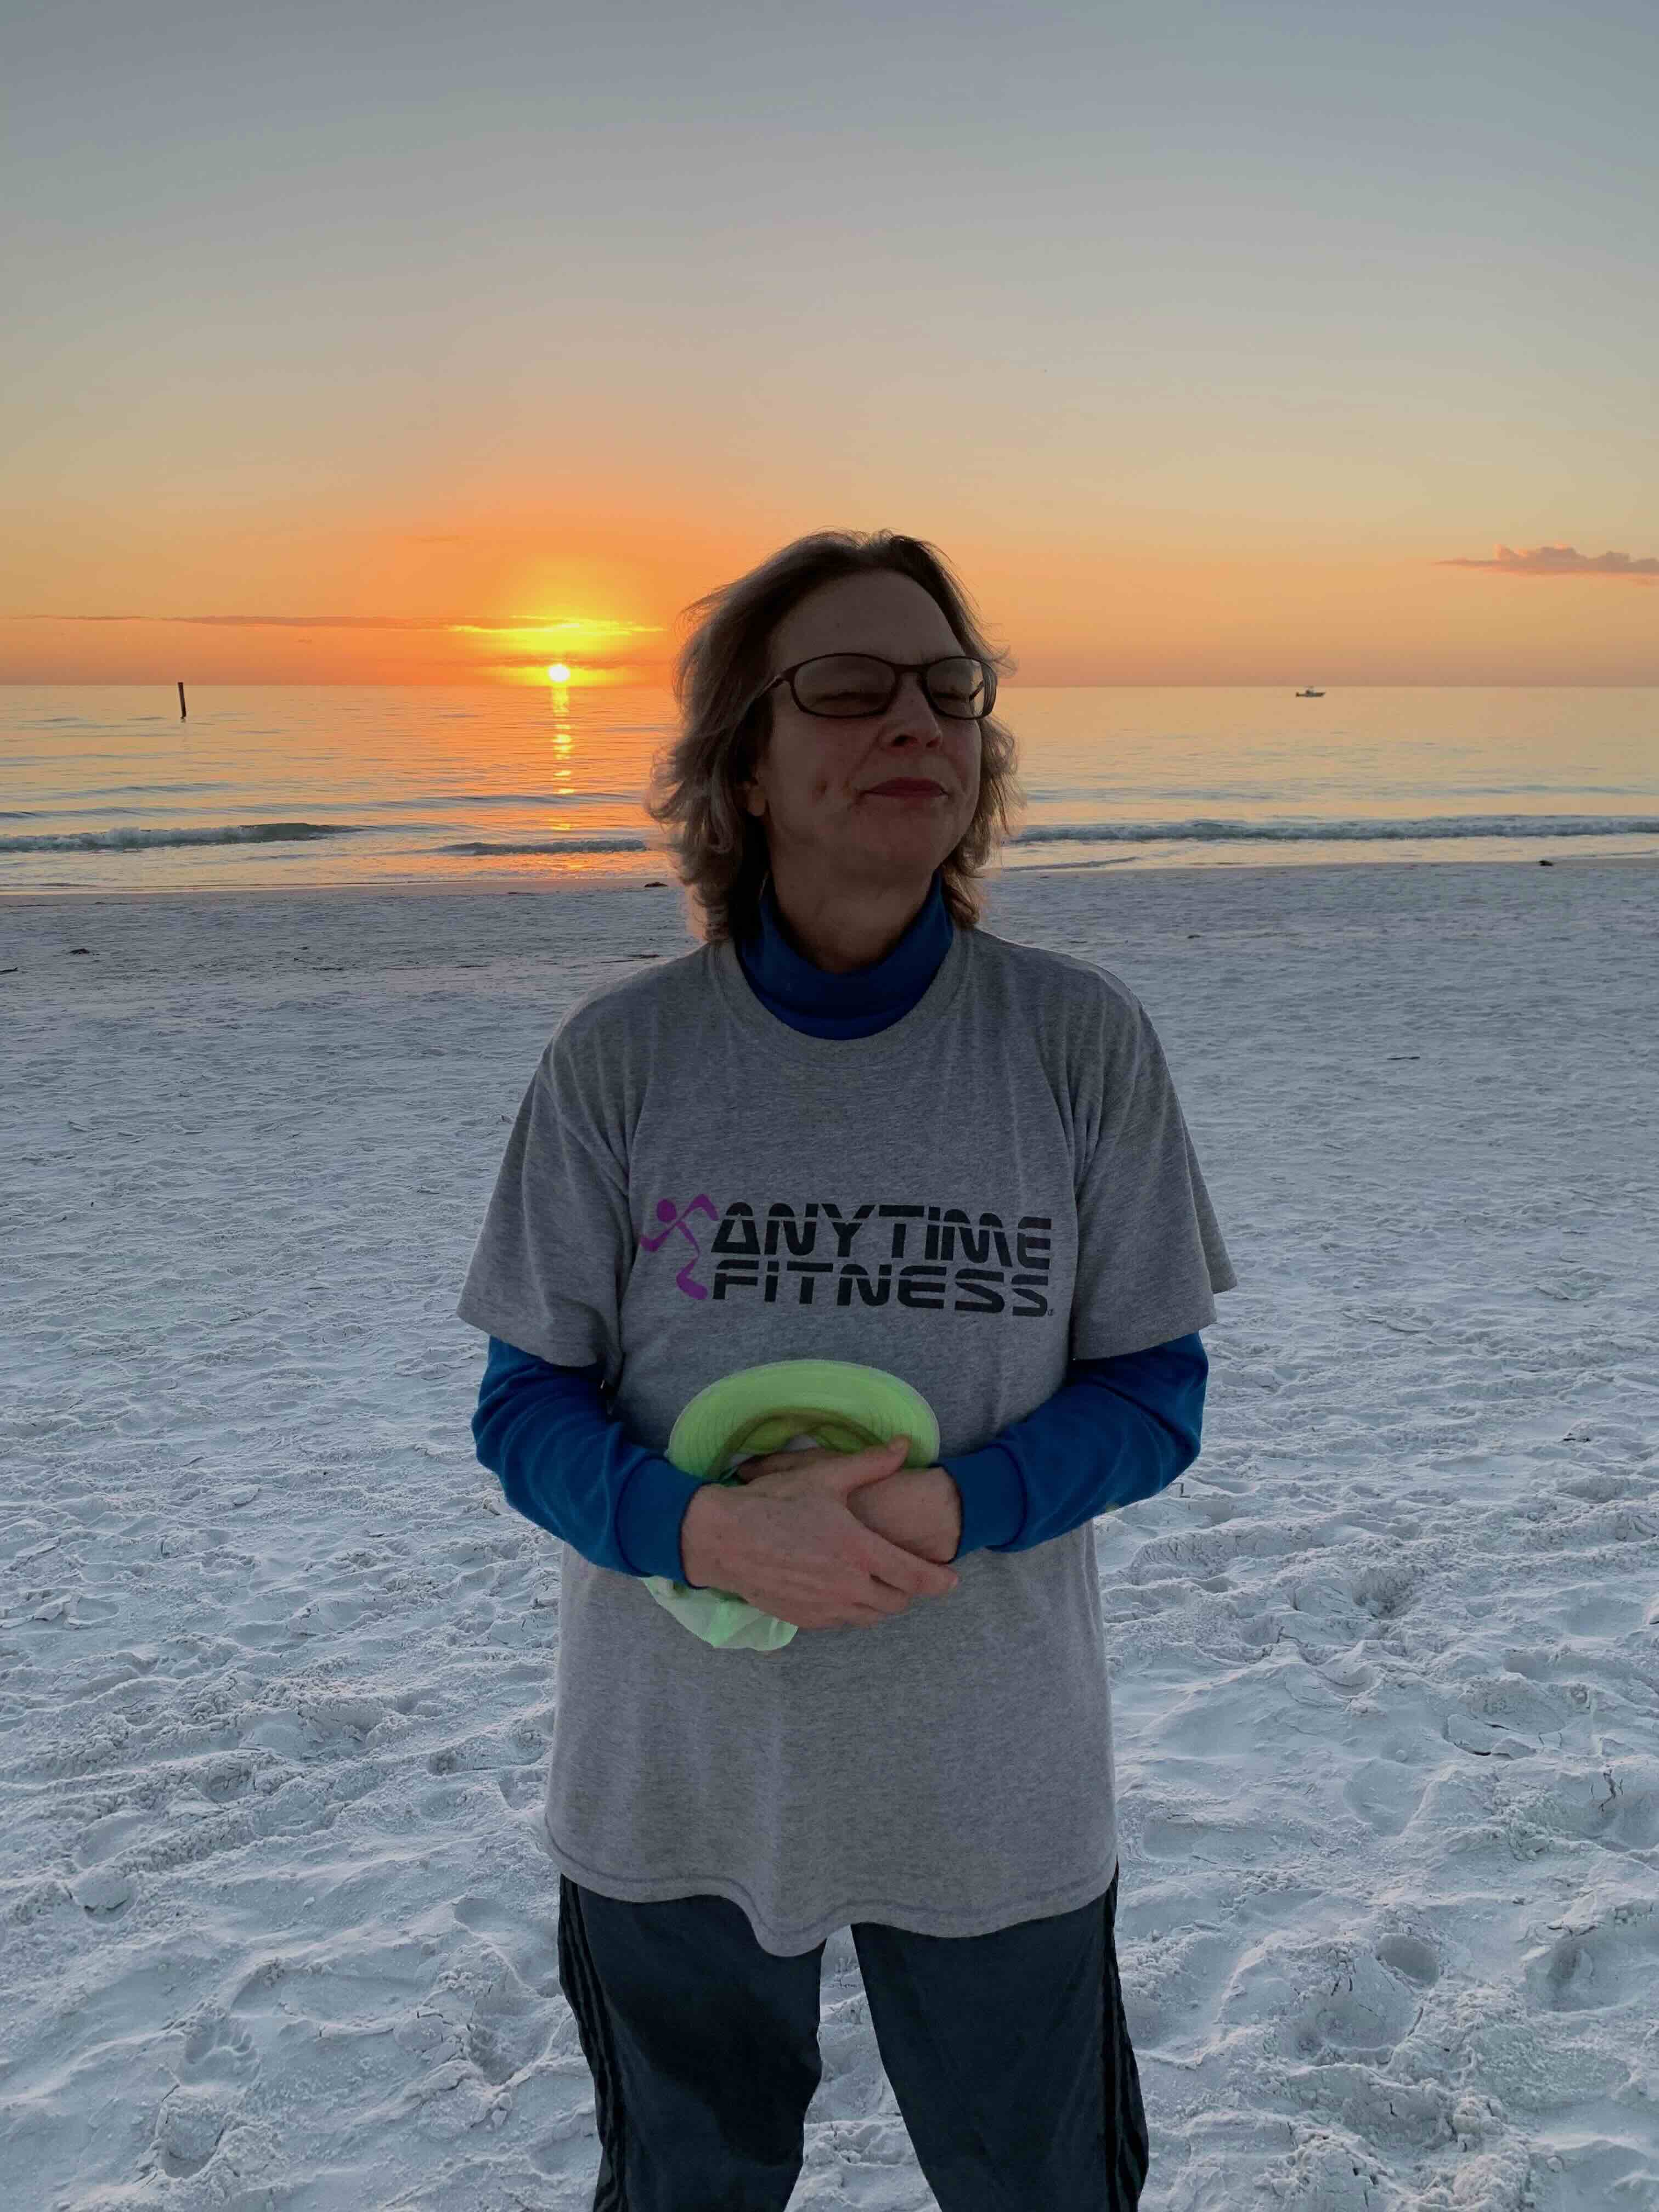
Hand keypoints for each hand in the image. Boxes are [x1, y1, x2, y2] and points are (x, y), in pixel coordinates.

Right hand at [682, 1438, 958, 1630]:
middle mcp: (847, 1585)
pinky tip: (845, 1589)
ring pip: (871, 1616)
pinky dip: (853, 1609)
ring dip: (882, 1601)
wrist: (723, 1539)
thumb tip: (904, 1446)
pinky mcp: (806, 1619)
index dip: (938, 1581)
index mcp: (858, 1550)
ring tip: (879, 1582)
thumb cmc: (773, 1503)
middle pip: (897, 1602)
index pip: (914, 1576)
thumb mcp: (824, 1476)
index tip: (951, 1581)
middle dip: (909, 1590)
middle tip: (908, 1574)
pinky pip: (843, 1622)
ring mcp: (826, 1607)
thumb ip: (870, 1464)